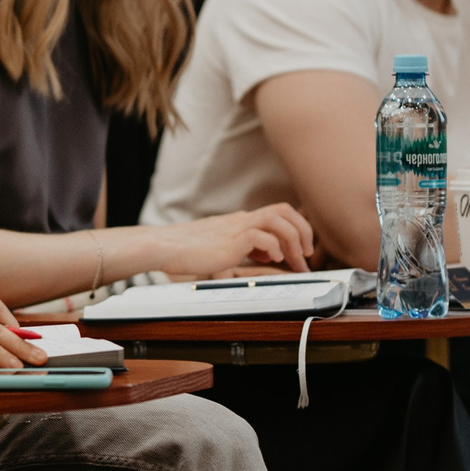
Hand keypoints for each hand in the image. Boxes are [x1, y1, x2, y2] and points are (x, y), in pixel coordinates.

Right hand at [154, 204, 314, 278]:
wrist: (163, 246)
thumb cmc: (184, 250)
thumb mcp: (221, 247)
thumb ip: (245, 248)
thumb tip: (268, 253)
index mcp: (239, 221)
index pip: (277, 214)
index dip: (295, 229)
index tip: (299, 251)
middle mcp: (241, 220)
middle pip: (284, 210)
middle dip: (303, 231)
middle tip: (306, 254)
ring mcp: (236, 227)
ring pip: (278, 219)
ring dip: (294, 240)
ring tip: (296, 260)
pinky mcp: (231, 239)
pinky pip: (262, 237)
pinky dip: (274, 248)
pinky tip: (274, 260)